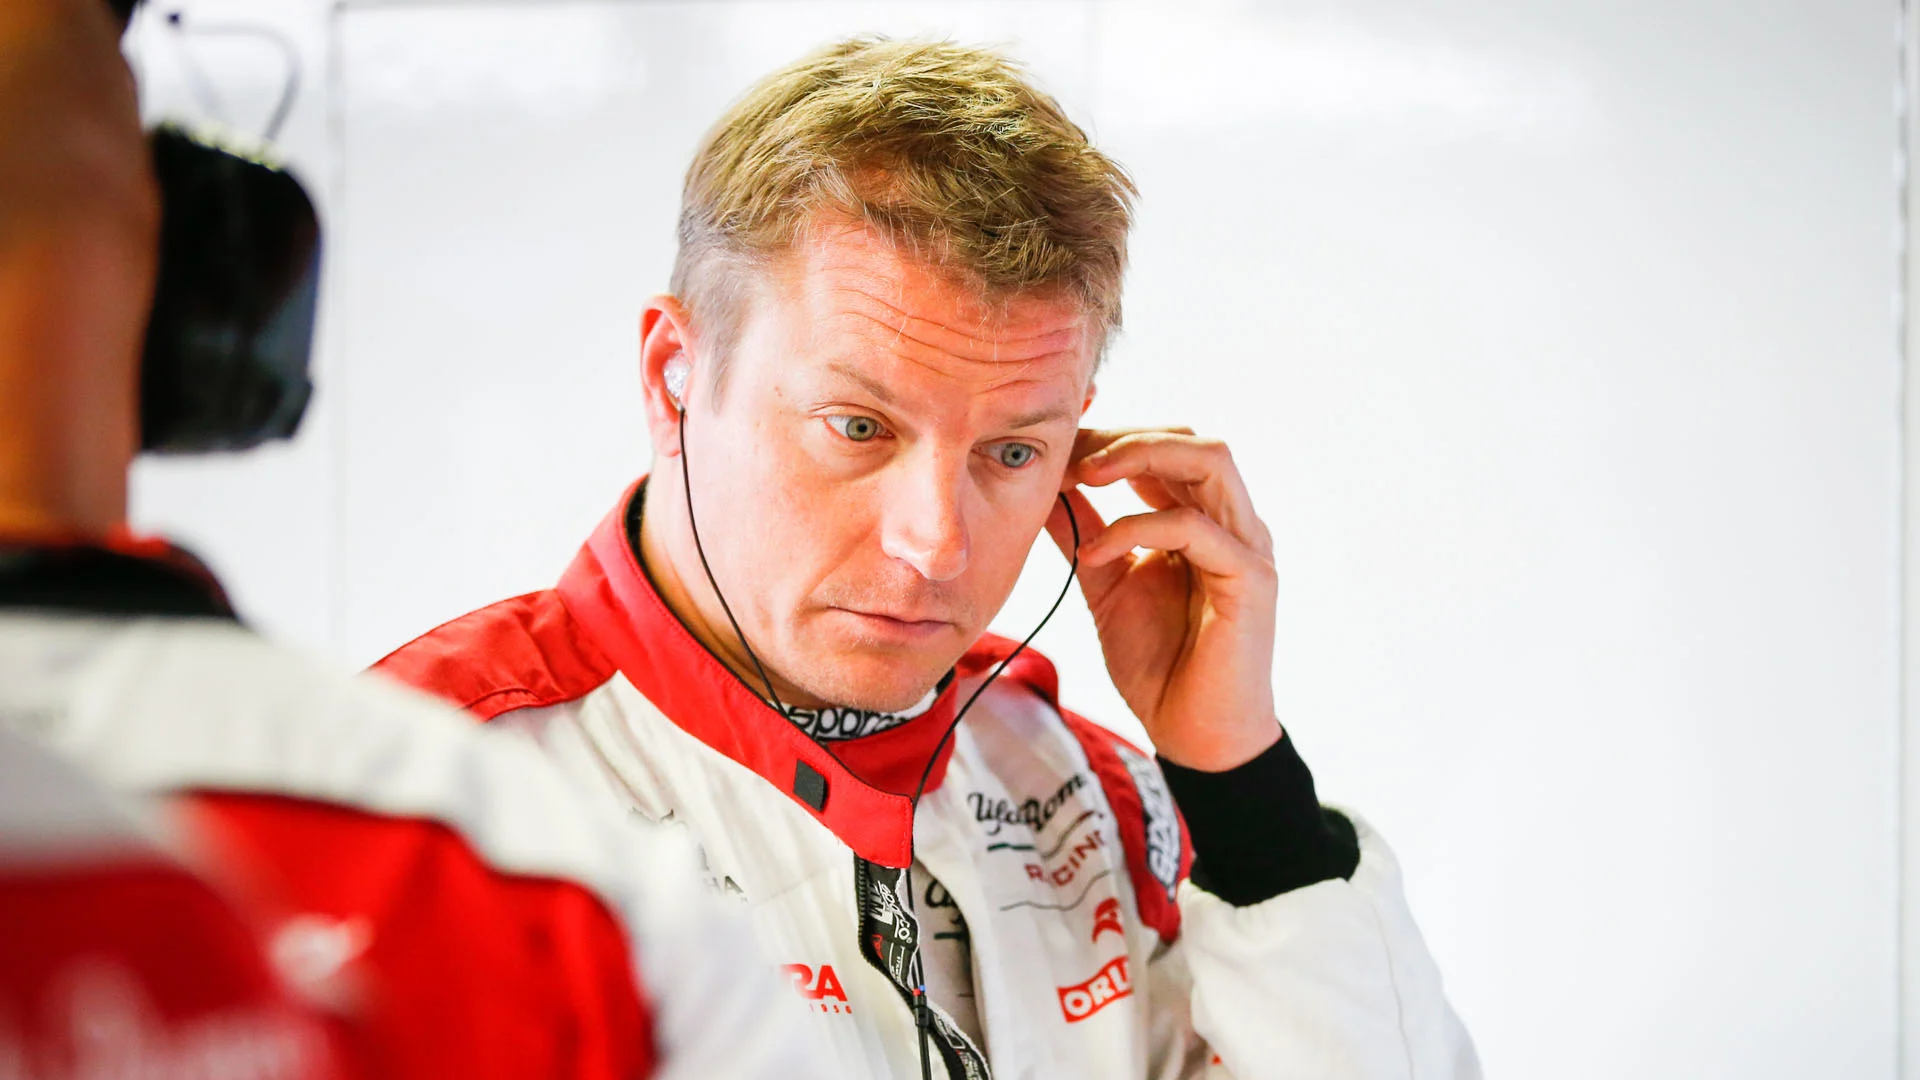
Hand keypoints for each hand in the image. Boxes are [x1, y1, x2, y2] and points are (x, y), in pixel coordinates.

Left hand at [1045, 428, 1281, 771]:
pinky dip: (1137, 527)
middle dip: (1123, 436)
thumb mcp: (1105, 583)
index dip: (1111, 439)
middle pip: (1190, 440)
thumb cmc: (1160, 662)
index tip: (1055, 453)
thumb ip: (1083, 533)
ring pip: (1210, 461)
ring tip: (1085, 476)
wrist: (1195, 734)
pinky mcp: (1249, 580)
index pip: (1166, 449)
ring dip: (1141, 455)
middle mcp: (1232, 522)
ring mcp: (1246, 546)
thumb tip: (1044, 489)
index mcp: (1202, 518)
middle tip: (1067, 458)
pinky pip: (1195, 528)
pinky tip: (1095, 553)